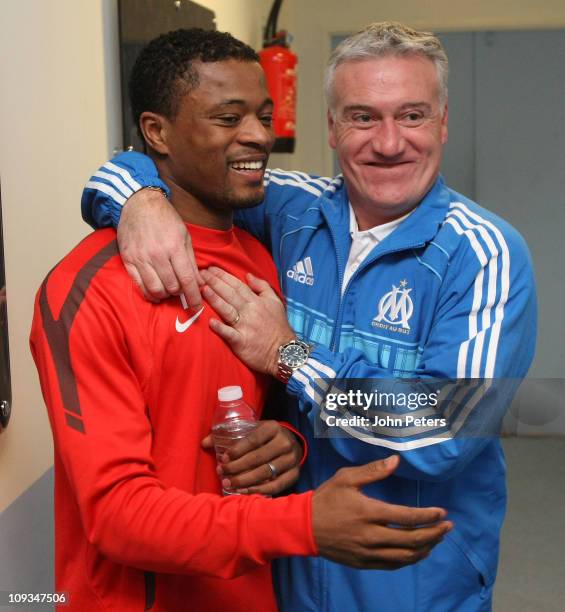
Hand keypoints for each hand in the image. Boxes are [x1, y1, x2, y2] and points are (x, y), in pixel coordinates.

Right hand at [118, 188, 202, 309]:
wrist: (139, 204)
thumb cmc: (166, 219)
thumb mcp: (184, 236)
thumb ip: (191, 261)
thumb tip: (199, 283)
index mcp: (174, 247)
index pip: (187, 280)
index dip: (194, 297)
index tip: (198, 307)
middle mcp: (157, 255)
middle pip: (172, 287)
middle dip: (180, 294)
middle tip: (182, 291)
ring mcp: (141, 258)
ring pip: (155, 289)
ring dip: (165, 295)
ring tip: (169, 291)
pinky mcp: (128, 260)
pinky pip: (139, 285)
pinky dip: (149, 293)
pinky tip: (155, 292)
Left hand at [201, 267, 294, 375]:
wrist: (284, 352)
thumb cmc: (278, 327)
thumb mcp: (275, 302)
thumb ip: (262, 287)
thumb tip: (248, 275)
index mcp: (256, 302)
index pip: (237, 285)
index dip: (223, 276)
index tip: (211, 268)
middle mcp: (250, 312)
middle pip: (230, 294)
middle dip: (215, 283)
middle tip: (201, 274)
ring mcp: (245, 327)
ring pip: (227, 310)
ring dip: (215, 300)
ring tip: (203, 290)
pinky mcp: (242, 342)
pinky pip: (229, 334)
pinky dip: (220, 328)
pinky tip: (210, 322)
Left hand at [202, 421, 301, 495]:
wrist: (291, 443)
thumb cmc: (265, 437)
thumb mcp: (252, 430)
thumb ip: (228, 435)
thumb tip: (204, 442)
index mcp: (273, 427)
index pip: (253, 440)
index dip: (237, 451)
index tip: (223, 459)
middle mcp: (285, 442)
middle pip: (258, 458)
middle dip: (237, 468)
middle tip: (222, 473)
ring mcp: (292, 459)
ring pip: (266, 473)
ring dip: (245, 480)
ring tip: (229, 484)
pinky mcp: (295, 474)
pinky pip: (276, 486)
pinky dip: (259, 490)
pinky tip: (244, 491)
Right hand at [312, 455, 452, 569]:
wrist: (304, 526)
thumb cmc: (326, 499)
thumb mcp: (346, 478)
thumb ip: (373, 470)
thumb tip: (396, 461)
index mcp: (369, 512)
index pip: (407, 517)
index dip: (428, 516)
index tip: (442, 512)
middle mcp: (371, 535)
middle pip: (412, 539)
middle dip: (434, 533)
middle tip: (448, 527)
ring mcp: (368, 552)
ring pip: (406, 555)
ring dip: (426, 548)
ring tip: (437, 539)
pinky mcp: (364, 562)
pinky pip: (393, 564)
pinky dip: (410, 559)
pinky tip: (418, 552)